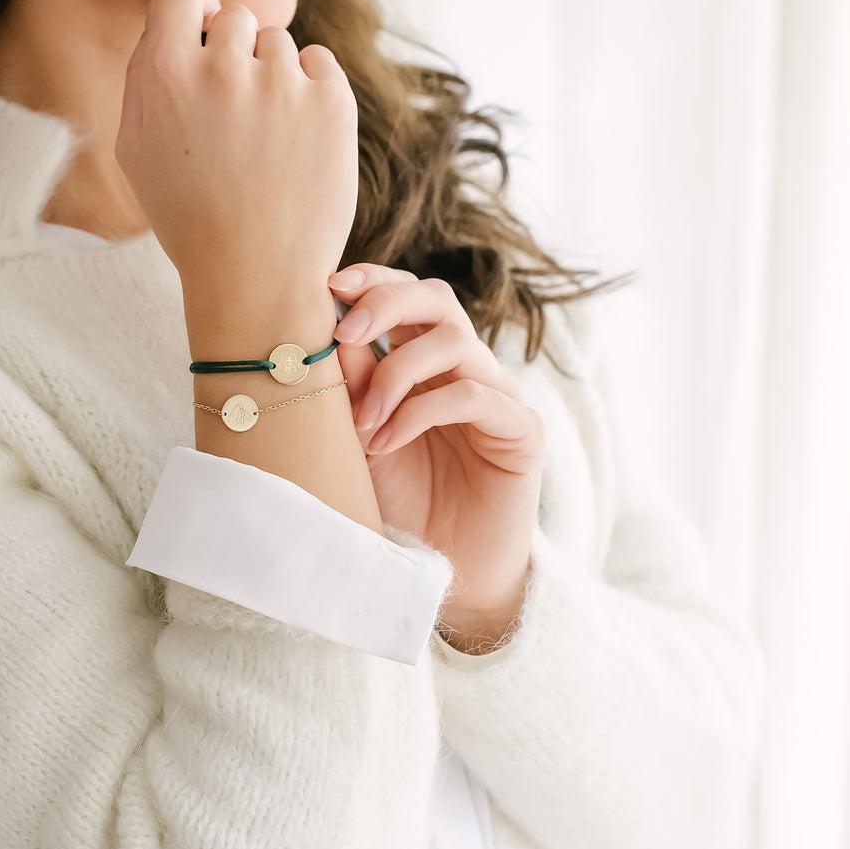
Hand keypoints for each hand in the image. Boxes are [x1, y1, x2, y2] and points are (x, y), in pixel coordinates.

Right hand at [116, 0, 359, 291]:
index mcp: (164, 74)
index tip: (203, 33)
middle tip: (235, 115)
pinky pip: (319, 64)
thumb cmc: (190, 214)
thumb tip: (173, 14)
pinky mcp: (332, 101)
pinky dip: (311, 91)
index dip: (195, 8)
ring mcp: (282, 82)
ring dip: (273, 78)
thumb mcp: (136, 147)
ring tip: (266, 140)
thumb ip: (147, 73)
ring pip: (279, 45)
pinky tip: (297, 139)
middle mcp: (222, 68)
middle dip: (235, 55)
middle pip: (235, 19)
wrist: (255, 275)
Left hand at [327, 263, 543, 631]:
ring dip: (395, 373)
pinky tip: (386, 443)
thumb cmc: (400, 499)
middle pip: (437, 299)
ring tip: (362, 424)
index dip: (373, 279)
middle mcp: (465, 366)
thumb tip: (328, 323)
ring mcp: (498, 394)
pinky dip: (421, 412)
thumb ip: (352, 381)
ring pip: (454, 342)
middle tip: (344, 330)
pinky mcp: (521, 430)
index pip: (407, 295)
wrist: (445, 569)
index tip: (329, 284)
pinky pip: (474, 396)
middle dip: (387, 302)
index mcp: (424, 358)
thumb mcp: (361, 434)